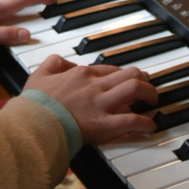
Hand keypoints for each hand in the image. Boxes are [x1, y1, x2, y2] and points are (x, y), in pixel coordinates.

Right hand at [24, 55, 157, 144]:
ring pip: (135, 89)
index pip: (109, 69)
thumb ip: (52, 63)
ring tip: (154, 101)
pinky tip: (151, 126)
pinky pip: (132, 120)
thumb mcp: (39, 74)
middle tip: (148, 85)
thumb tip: (62, 62)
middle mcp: (95, 85)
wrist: (34, 124)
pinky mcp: (105, 125)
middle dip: (142, 79)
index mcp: (81, 74)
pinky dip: (145, 123)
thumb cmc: (35, 104)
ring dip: (149, 94)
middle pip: (128, 74)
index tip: (125, 78)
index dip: (120, 73)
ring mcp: (101, 104)